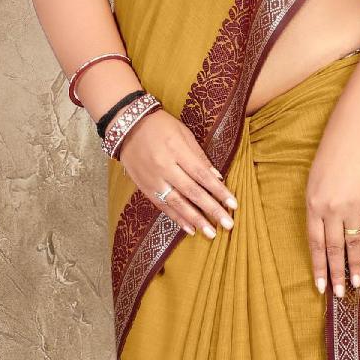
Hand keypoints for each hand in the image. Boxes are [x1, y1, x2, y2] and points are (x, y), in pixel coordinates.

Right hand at [115, 106, 236, 238]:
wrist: (126, 126)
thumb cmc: (160, 126)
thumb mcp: (183, 133)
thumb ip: (199, 156)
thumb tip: (217, 177)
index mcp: (176, 150)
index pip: (202, 175)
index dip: (219, 191)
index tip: (233, 204)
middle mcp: (164, 167)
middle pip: (192, 192)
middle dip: (211, 209)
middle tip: (228, 224)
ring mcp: (153, 179)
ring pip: (177, 203)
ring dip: (195, 220)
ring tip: (210, 233)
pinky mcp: (144, 187)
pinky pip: (163, 206)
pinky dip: (177, 218)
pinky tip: (190, 228)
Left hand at [306, 115, 359, 295]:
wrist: (353, 137)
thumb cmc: (329, 158)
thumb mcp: (313, 183)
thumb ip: (316, 210)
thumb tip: (322, 237)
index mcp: (313, 205)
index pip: (315, 243)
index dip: (318, 266)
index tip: (319, 286)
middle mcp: (331, 209)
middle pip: (334, 248)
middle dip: (336, 273)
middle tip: (339, 293)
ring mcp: (352, 206)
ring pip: (352, 243)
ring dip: (353, 266)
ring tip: (355, 284)